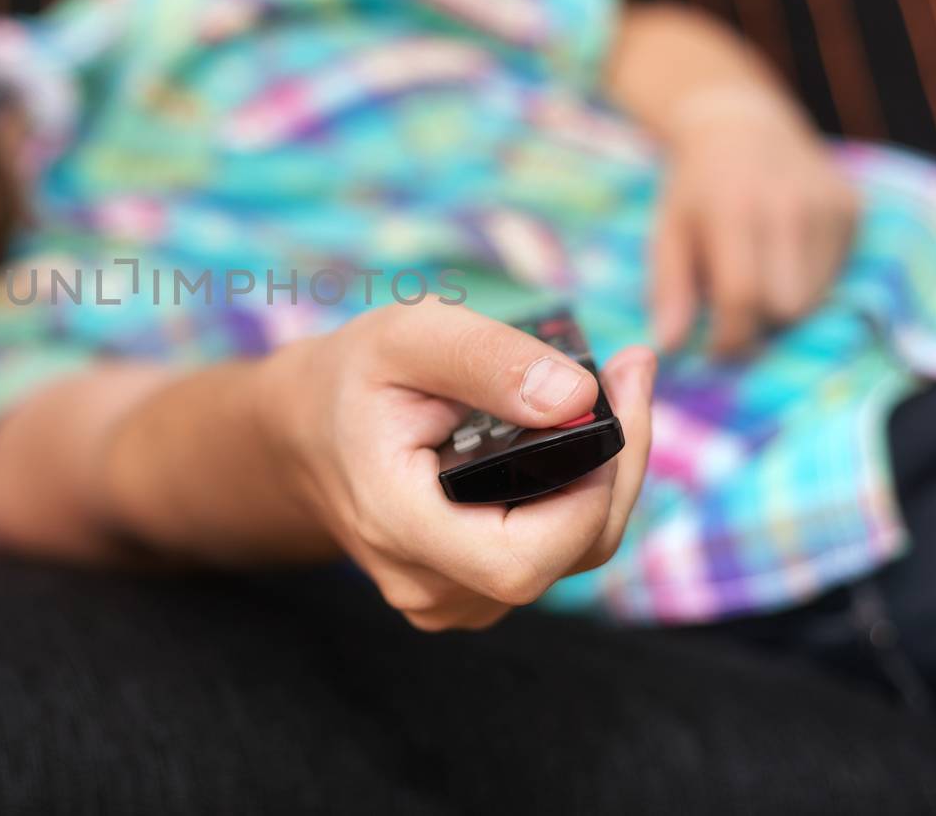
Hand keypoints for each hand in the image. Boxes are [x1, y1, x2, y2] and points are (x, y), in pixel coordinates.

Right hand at [260, 303, 655, 630]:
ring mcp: (452, 598)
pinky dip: (582, 493)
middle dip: (618, 465)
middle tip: (629, 372)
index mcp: (400, 525)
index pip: (523, 559)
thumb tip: (578, 400)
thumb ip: (487, 359)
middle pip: (570, 554)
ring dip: (608, 475)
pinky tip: (578, 433)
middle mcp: (429, 584)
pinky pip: (556, 554)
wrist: (306, 431)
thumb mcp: (407, 338)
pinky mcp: (474, 592)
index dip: (590, 490)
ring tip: (611, 391)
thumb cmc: (354, 380)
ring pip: (574, 556)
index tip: (608, 398)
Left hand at [650, 91, 857, 356]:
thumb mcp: (668, 231)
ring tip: (759, 271)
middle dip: (759, 322)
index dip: (731, 338)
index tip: (716, 350)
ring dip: (785, 303)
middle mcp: (788, 206)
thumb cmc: (696, 188)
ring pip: (816, 297)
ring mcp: (827, 205)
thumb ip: (669, 288)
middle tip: (735, 307)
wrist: (742, 124)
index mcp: (734, 211)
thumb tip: (671, 346)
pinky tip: (784, 250)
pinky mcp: (852, 207)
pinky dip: (809, 279)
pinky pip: (837, 274)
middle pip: (786, 307)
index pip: (744, 297)